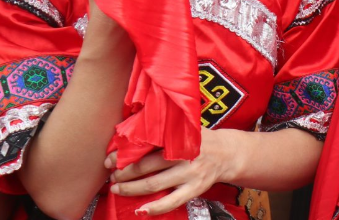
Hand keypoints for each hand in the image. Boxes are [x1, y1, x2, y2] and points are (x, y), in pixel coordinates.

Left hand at [105, 128, 239, 214]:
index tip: (110, 158)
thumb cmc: (202, 140)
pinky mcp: (195, 188)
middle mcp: (184, 155)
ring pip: (155, 184)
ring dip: (132, 188)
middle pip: (146, 165)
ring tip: (117, 189)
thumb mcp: (186, 129)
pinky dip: (155, 208)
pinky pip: (172, 201)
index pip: (146, 144)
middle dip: (124, 172)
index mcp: (179, 137)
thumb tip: (132, 130)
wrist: (229, 153)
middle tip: (111, 175)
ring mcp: (190, 173)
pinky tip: (141, 210)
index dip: (125, 153)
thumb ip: (165, 131)